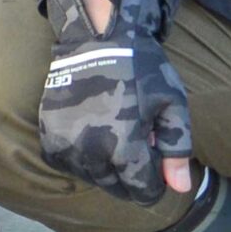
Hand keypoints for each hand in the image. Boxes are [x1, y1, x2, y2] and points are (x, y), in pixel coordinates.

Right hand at [37, 0, 193, 204]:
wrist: (97, 39)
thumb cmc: (142, 70)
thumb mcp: (172, 105)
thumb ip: (177, 148)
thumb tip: (180, 188)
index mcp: (126, 148)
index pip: (143, 192)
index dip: (154, 184)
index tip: (156, 166)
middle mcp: (93, 153)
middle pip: (117, 188)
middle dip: (131, 176)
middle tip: (136, 147)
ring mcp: (68, 146)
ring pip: (92, 178)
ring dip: (106, 169)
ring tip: (115, 139)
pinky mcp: (50, 137)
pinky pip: (67, 166)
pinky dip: (81, 160)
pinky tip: (92, 138)